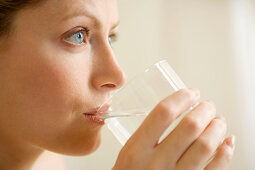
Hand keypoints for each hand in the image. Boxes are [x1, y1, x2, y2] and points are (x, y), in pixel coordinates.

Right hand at [113, 88, 234, 169]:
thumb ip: (144, 137)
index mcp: (135, 150)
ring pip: (204, 145)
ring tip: (218, 121)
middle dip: (204, 110)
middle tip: (207, 106)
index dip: (181, 98)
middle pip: (188, 126)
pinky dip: (225, 153)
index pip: (163, 113)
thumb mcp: (126, 157)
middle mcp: (155, 163)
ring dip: (216, 128)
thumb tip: (168, 114)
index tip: (191, 93)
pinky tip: (227, 143)